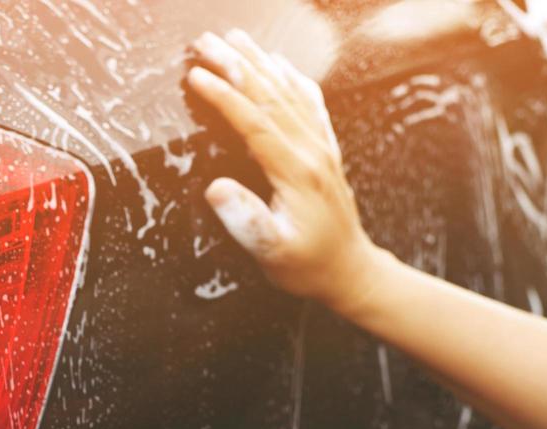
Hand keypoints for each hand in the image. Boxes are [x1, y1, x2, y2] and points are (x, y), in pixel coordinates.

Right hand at [188, 30, 385, 313]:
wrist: (350, 271)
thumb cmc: (308, 266)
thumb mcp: (272, 253)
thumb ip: (245, 221)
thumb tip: (216, 188)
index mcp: (296, 172)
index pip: (254, 122)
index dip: (223, 96)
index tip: (196, 75)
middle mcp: (312, 151)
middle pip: (271, 95)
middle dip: (236, 64)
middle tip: (205, 41)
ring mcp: (322, 147)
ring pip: (288, 92)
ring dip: (259, 62)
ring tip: (233, 39)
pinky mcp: (326, 150)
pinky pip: (311, 103)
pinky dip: (293, 78)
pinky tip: (280, 64)